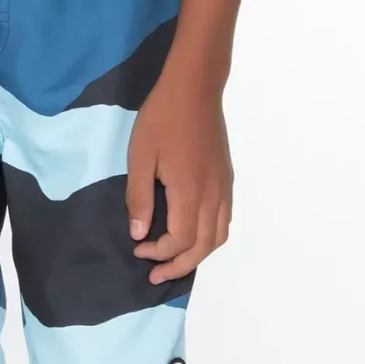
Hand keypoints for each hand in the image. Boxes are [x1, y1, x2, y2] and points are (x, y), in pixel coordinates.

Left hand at [125, 64, 232, 284]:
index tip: (138, 250)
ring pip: (219, 235)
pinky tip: (192, 234)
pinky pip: (225, 219)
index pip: (180, 240)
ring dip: (198, 255)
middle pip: (204, 246)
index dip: (159, 253)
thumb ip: (139, 197)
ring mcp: (224, 187)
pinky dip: (210, 236)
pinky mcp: (226, 178)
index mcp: (190, 192)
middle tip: (155, 275)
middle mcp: (213, 195)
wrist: (195, 88)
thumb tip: (139, 234)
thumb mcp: (140, 157)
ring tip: (175, 261)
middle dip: (180, 265)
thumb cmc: (162, 118)